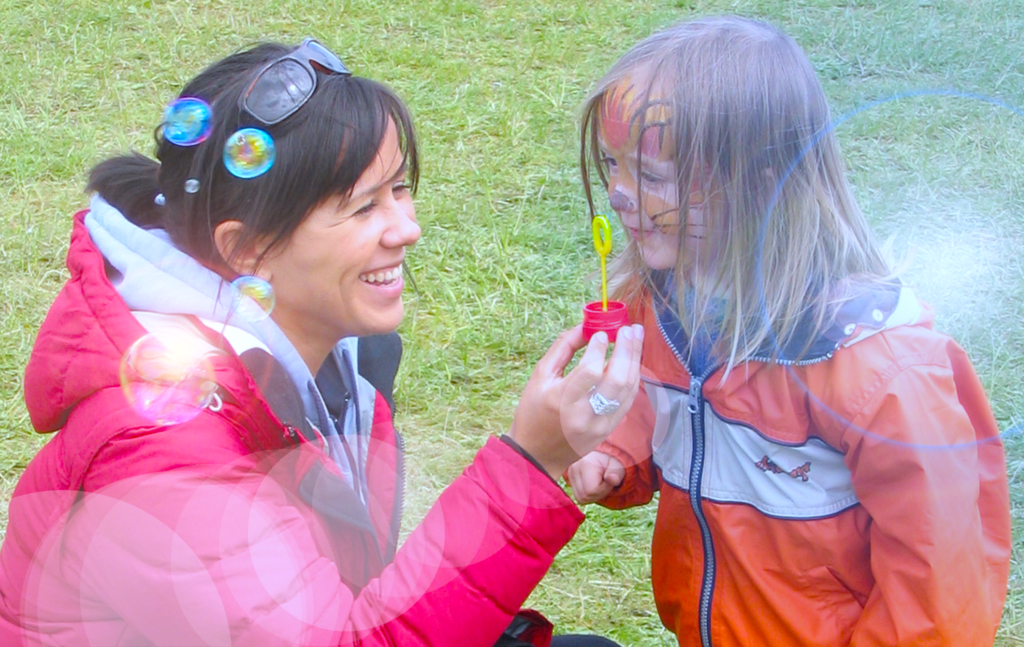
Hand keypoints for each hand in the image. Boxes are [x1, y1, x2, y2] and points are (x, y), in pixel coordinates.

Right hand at [509, 323, 643, 479]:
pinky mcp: (609, 430)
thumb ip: (563, 348)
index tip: (601, 333)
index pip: (589, 371)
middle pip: (616, 380)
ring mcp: (600, 426)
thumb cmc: (533, 411)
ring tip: (637, 337)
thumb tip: (586, 327)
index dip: (598, 349)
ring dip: (635, 360)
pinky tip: (633, 361)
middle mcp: (584, 415)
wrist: (537, 455)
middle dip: (626, 350)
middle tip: (629, 329)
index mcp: (561, 401)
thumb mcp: (540, 376)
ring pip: (628, 390)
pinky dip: (632, 378)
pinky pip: (628, 400)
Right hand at [567, 452, 624, 503]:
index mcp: (584, 464)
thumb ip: (616, 473)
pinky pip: (578, 495)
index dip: (603, 490)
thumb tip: (613, 479)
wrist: (604, 453)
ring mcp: (569, 473)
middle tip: (606, 483)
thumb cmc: (612, 460)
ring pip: (580, 498)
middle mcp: (573, 469)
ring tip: (600, 484)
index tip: (610, 481)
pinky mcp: (570, 477)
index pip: (590, 491)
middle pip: (584, 496)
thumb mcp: (618, 466)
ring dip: (593, 495)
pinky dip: (588, 494)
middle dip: (598, 494)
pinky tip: (594, 485)